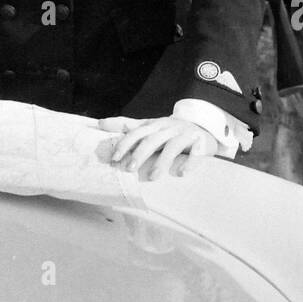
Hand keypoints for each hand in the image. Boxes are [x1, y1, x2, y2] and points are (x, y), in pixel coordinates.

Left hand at [98, 115, 217, 180]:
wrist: (202, 124)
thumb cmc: (169, 129)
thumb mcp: (148, 125)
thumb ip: (126, 125)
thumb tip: (100, 123)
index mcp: (154, 125)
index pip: (136, 132)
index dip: (125, 144)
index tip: (114, 159)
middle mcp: (168, 128)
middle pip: (152, 139)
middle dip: (139, 154)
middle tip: (129, 169)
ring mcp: (185, 134)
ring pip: (173, 147)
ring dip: (162, 162)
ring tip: (153, 178)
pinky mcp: (201, 142)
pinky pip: (197, 152)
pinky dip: (190, 162)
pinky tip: (182, 174)